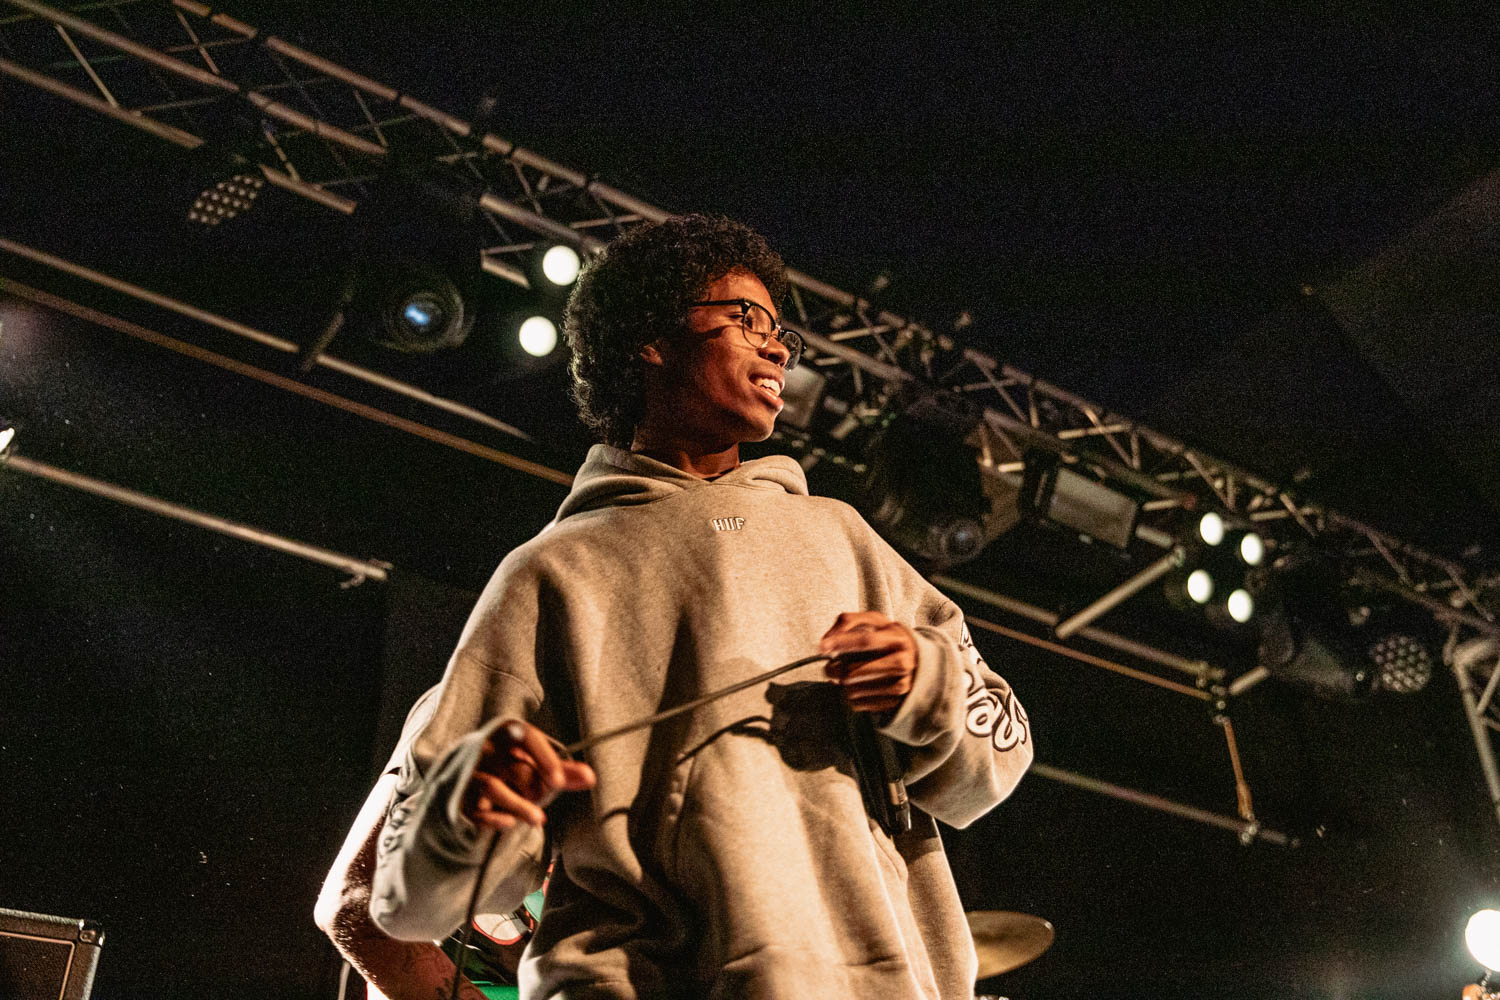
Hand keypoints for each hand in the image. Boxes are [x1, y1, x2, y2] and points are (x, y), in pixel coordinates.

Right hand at [464, 720, 594, 831]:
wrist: (466, 774)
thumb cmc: (510, 766)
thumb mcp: (535, 764)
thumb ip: (561, 771)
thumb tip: (591, 778)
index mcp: (507, 733)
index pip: (527, 737)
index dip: (544, 758)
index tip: (560, 782)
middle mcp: (486, 749)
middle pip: (514, 768)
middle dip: (534, 787)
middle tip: (548, 797)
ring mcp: (470, 772)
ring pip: (492, 786)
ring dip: (518, 805)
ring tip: (539, 820)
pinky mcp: (459, 796)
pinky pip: (475, 808)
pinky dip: (493, 818)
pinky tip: (510, 824)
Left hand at [818, 611, 917, 713]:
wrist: (919, 660)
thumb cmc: (887, 638)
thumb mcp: (874, 622)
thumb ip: (849, 621)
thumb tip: (826, 640)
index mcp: (896, 638)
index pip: (865, 640)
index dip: (841, 643)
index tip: (821, 647)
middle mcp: (902, 661)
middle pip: (855, 671)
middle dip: (835, 670)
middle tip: (830, 668)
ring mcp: (901, 684)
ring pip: (854, 690)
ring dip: (842, 685)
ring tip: (847, 678)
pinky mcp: (896, 702)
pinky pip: (859, 704)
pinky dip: (851, 697)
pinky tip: (858, 688)